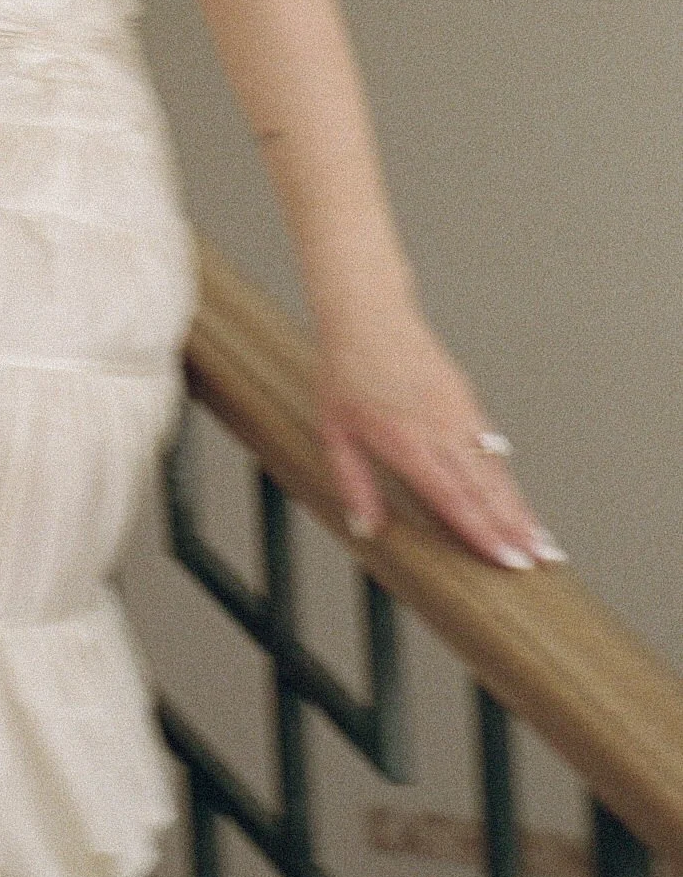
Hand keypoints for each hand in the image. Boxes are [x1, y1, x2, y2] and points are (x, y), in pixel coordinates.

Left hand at [315, 311, 564, 570]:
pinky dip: (507, 475)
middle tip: (542, 562)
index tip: (508, 561)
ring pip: (494, 470)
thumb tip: (365, 529)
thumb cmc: (345, 371)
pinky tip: (519, 499)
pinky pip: (490, 444)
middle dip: (516, 530)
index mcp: (407, 443)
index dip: (483, 533)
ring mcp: (457, 413)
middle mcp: (439, 431)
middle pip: (484, 490)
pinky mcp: (464, 398)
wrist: (368, 314)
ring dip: (520, 508)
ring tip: (544, 542)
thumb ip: (353, 482)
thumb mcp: (334, 431)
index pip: (452, 498)